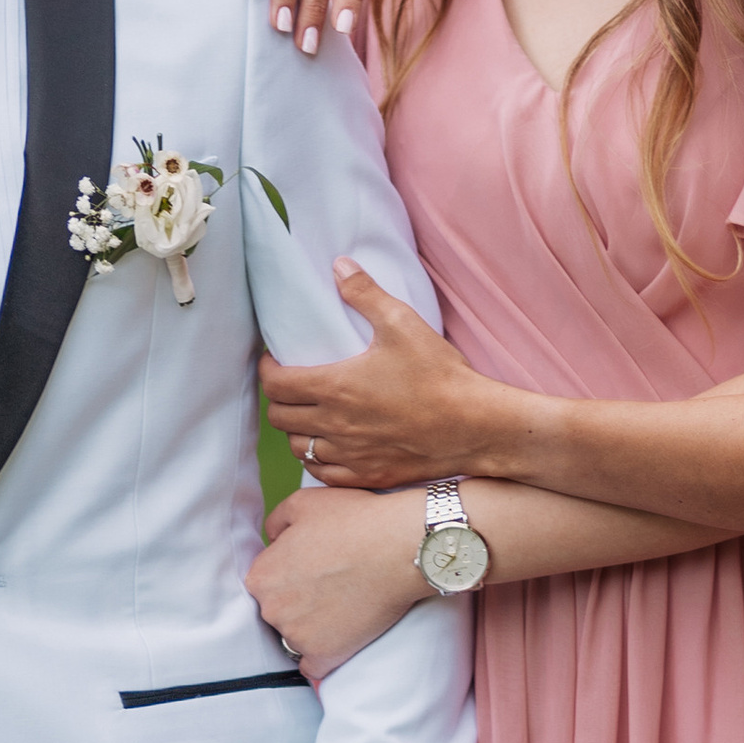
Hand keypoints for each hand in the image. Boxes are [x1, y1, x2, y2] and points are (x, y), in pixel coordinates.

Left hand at [248, 484, 428, 679]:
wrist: (402, 548)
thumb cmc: (356, 520)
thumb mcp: (303, 502)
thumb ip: (275, 522)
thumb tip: (273, 540)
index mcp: (261, 576)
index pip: (265, 584)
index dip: (288, 576)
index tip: (312, 571)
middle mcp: (271, 609)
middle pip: (278, 612)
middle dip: (298, 602)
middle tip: (330, 586)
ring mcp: (297, 637)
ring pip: (296, 639)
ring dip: (312, 629)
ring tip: (343, 606)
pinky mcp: (324, 656)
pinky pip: (312, 667)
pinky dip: (323, 657)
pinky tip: (338, 640)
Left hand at [261, 263, 512, 489]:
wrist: (476, 426)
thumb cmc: (440, 375)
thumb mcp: (403, 324)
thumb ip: (365, 294)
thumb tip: (339, 266)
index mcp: (336, 387)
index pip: (275, 384)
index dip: (267, 370)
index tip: (275, 361)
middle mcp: (335, 426)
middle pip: (280, 419)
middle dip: (279, 400)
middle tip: (292, 386)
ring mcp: (350, 456)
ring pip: (299, 449)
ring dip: (297, 432)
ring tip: (310, 416)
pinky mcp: (368, 476)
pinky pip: (324, 474)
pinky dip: (319, 461)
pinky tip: (330, 447)